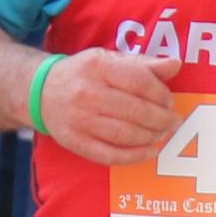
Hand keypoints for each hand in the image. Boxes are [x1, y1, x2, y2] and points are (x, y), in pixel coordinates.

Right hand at [38, 48, 178, 162]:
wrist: (41, 91)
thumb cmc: (83, 74)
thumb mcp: (109, 60)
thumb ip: (143, 64)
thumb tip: (175, 64)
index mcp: (97, 67)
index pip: (139, 81)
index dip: (161, 94)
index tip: (169, 101)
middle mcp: (86, 93)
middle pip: (135, 110)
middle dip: (161, 119)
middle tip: (173, 122)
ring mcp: (79, 119)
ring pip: (125, 134)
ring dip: (151, 137)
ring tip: (162, 134)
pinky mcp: (75, 142)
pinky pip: (110, 155)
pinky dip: (134, 156)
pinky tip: (150, 151)